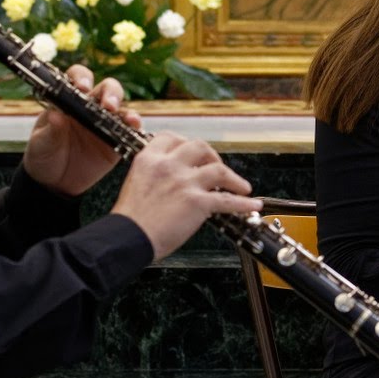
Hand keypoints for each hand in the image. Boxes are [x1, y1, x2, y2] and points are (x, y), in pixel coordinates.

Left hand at [21, 65, 142, 196]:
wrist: (54, 183)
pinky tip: (134, 127)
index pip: (79, 78)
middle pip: (107, 87)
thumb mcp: (41, 143)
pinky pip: (129, 131)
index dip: (82, 78)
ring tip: (125, 118)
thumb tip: (56, 116)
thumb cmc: (43, 156)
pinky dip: (134, 127)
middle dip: (110, 92)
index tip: (82, 88)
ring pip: (121, 107)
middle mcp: (90, 107)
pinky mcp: (116, 141)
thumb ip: (49, 131)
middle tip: (107, 105)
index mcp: (69, 100)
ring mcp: (105, 123)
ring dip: (124, 109)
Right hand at [111, 132, 257, 260]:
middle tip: (217, 167)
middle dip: (213, 156)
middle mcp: (168, 165)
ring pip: (219, 170)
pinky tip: (252, 205)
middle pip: (200, 147)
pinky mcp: (196, 202)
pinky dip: (243, 203)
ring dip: (234, 178)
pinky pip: (227, 200)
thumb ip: (154, 176)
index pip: (172, 138)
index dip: (186, 144)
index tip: (194, 153)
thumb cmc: (129, 221)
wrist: (126, 239)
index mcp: (149, 159)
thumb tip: (172, 182)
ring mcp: (184, 182)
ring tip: (242, 187)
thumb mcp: (136, 185)